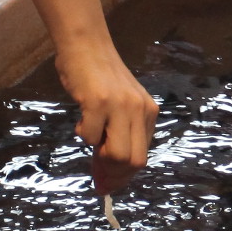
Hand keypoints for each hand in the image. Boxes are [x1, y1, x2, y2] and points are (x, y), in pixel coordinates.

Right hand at [59, 34, 154, 195]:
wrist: (86, 44)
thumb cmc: (98, 76)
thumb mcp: (119, 106)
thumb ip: (119, 133)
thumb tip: (107, 175)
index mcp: (148, 112)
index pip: (142, 156)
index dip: (124, 176)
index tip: (107, 185)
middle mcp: (140, 110)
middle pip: (135, 162)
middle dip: (114, 176)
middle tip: (97, 176)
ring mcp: (121, 107)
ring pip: (118, 155)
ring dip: (100, 157)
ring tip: (91, 136)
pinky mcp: (99, 102)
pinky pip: (91, 137)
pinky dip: (84, 134)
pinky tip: (83, 117)